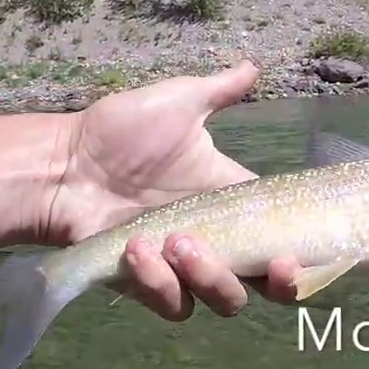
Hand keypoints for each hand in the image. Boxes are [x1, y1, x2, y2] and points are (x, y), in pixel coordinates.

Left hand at [36, 60, 300, 320]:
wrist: (64, 162)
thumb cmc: (121, 132)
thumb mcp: (177, 102)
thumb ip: (220, 90)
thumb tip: (254, 65)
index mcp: (230, 200)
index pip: (282, 234)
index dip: (303, 249)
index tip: (304, 244)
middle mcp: (216, 239)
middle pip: (265, 282)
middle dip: (280, 283)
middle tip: (273, 263)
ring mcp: (183, 267)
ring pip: (225, 299)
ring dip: (212, 276)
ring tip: (177, 241)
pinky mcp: (148, 285)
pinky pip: (174, 304)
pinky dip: (161, 284)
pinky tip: (137, 249)